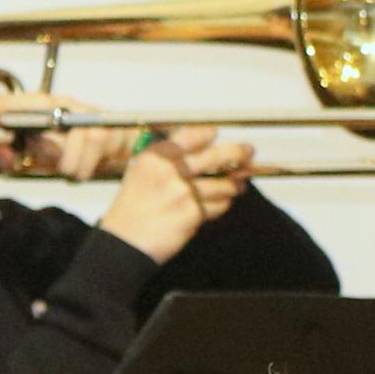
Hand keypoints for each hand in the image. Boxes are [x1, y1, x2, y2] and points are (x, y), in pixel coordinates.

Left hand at [0, 83, 140, 185]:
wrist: (131, 142)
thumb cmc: (83, 148)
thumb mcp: (44, 151)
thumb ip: (15, 152)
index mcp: (41, 105)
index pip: (2, 101)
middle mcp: (59, 102)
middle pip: (29, 120)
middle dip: (30, 148)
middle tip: (42, 161)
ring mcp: (81, 114)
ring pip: (55, 150)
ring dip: (62, 166)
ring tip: (71, 167)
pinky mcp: (100, 130)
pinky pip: (77, 163)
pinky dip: (79, 172)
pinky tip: (85, 168)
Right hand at [94, 133, 253, 261]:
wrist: (126, 240)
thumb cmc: (133, 208)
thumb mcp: (141, 172)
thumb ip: (168, 160)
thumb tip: (201, 150)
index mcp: (155, 157)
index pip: (190, 136)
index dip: (207, 134)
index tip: (215, 133)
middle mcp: (170, 170)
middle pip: (216, 156)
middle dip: (239, 153)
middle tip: (248, 152)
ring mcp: (184, 191)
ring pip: (223, 184)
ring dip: (234, 185)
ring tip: (237, 186)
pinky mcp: (194, 213)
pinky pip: (219, 205)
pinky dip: (222, 204)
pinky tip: (220, 203)